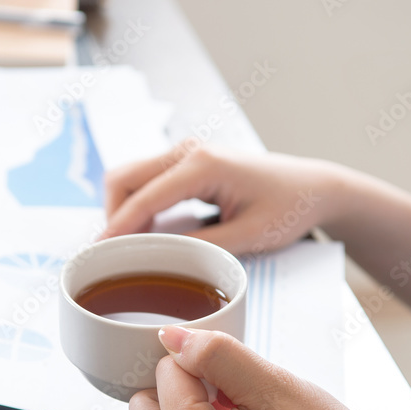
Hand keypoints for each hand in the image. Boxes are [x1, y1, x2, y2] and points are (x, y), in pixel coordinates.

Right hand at [103, 142, 346, 254]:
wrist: (312, 188)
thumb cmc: (289, 208)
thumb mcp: (248, 236)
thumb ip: (200, 246)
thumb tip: (158, 257)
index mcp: (203, 165)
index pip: (144, 197)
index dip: (117, 227)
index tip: (97, 253)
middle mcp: (189, 152)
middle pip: (123, 178)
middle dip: (111, 215)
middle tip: (111, 254)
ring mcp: (186, 153)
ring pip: (130, 178)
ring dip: (122, 210)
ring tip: (127, 248)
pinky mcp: (188, 163)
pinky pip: (147, 182)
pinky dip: (137, 206)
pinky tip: (145, 234)